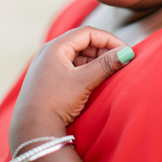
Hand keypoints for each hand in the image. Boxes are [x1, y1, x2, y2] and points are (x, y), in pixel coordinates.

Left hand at [10, 27, 132, 150]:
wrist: (32, 128)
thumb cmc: (56, 102)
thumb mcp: (84, 81)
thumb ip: (107, 65)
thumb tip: (128, 53)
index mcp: (55, 47)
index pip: (88, 33)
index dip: (109, 39)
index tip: (125, 51)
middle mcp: (49, 52)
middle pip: (83, 42)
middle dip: (104, 50)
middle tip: (120, 62)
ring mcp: (47, 65)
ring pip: (78, 55)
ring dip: (96, 60)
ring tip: (110, 72)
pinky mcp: (49, 78)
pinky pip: (72, 66)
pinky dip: (86, 69)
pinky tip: (95, 80)